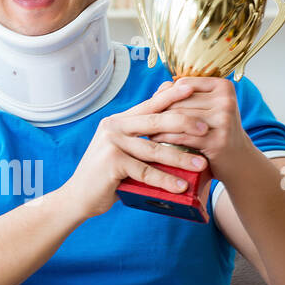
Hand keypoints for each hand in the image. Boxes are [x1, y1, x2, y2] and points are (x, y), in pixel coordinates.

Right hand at [60, 80, 210, 219]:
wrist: (78, 197)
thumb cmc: (106, 174)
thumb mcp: (122, 149)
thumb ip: (140, 135)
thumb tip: (168, 121)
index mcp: (119, 120)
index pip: (150, 104)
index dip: (172, 96)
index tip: (192, 88)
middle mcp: (114, 127)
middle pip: (155, 121)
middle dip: (184, 124)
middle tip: (206, 129)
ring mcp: (111, 143)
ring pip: (154, 149)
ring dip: (180, 158)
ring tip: (201, 164)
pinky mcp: (111, 163)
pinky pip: (145, 171)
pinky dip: (165, 180)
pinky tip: (180, 186)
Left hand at [145, 76, 253, 185]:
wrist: (237, 158)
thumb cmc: (215, 129)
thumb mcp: (208, 107)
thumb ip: (186, 94)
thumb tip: (162, 87)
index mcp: (224, 86)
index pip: (184, 84)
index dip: (166, 94)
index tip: (156, 105)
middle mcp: (226, 100)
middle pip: (180, 102)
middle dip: (161, 111)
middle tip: (144, 119)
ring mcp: (224, 120)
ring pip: (179, 118)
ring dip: (159, 125)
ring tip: (146, 129)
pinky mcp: (217, 141)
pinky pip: (182, 137)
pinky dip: (165, 139)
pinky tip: (155, 140)